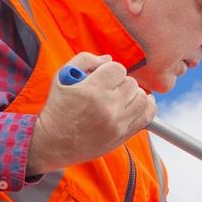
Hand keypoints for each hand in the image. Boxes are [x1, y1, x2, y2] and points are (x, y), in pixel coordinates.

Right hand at [26, 52, 155, 173]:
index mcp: (92, 91)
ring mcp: (117, 124)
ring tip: (123, 96)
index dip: (111, 70)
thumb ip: (85, 60)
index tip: (103, 76)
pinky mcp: (122, 136)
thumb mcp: (63, 76)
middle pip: (131, 83)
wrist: (53, 142)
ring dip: (134, 94)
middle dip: (121, 82)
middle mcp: (107, 108)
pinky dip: (147, 108)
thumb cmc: (57, 108)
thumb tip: (109, 59)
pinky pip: (146, 118)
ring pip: (142, 99)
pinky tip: (141, 104)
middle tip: (110, 88)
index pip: (118, 69)